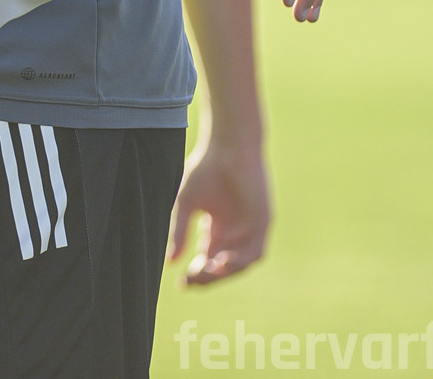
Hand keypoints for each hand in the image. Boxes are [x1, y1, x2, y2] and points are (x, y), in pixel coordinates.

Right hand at [167, 138, 270, 285]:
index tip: (181, 284)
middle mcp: (235, 232)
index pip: (207, 259)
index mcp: (216, 227)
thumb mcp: (186, 204)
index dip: (196, 273)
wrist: (228, 147)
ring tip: (206, 271)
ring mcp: (250, 229)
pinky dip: (239, 261)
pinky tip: (223, 262)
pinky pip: (255, 252)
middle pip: (222, 266)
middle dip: (207, 276)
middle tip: (192, 279)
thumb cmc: (205, 170)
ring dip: (224, 272)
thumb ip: (180, 232)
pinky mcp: (263, 223)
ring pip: (239, 263)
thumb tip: (170, 262)